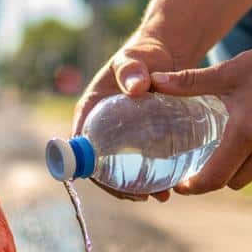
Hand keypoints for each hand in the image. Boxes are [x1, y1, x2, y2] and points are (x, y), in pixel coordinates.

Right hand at [73, 34, 181, 201]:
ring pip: (122, 168)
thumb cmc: (142, 56)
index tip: (113, 183)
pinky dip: (152, 175)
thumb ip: (132, 70)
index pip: (79, 148)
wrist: (163, 56)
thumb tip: (135, 87)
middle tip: (146, 196)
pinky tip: (172, 182)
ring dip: (138, 187)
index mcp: (90, 111)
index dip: (92, 170)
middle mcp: (102, 127)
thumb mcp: (133, 60)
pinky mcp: (139, 139)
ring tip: (163, 195)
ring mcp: (121, 135)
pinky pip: (140, 162)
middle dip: (120, 187)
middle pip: (101, 167)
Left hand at [150, 39, 251, 193]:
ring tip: (233, 147)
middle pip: (234, 182)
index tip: (181, 185)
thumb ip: (187, 83)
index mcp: (246, 132)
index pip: (214, 177)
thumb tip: (152, 81)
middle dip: (217, 176)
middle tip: (204, 163)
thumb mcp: (225, 72)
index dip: (194, 186)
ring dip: (242, 168)